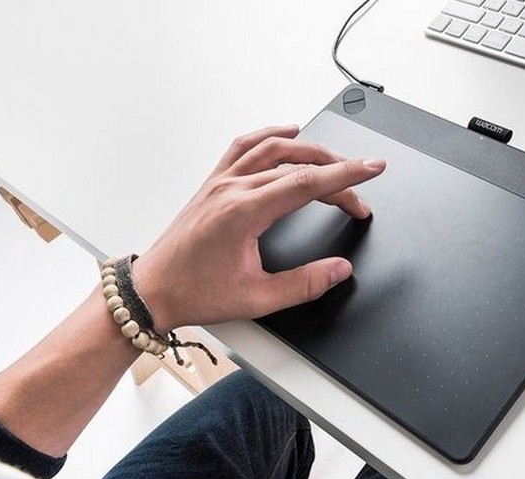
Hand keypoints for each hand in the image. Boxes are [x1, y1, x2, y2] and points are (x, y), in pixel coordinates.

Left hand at [132, 125, 385, 332]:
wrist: (152, 289)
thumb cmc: (195, 292)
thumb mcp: (256, 298)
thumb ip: (304, 283)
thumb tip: (339, 269)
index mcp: (243, 213)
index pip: (306, 183)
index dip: (346, 176)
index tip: (372, 168)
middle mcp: (232, 189)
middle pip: (297, 165)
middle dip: (336, 175)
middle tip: (359, 196)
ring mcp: (221, 181)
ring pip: (273, 149)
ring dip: (310, 150)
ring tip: (336, 161)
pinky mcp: (213, 183)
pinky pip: (244, 146)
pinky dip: (270, 136)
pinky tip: (287, 134)